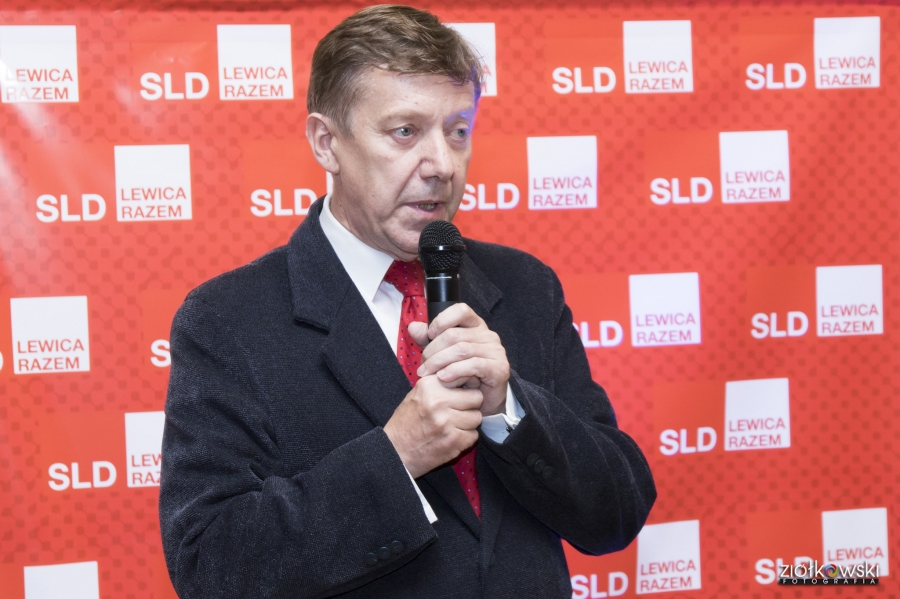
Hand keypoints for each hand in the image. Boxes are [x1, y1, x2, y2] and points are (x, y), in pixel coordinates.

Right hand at [383, 375, 482, 478]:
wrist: (395, 451)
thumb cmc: (407, 421)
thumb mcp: (417, 394)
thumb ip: (440, 383)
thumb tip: (466, 373)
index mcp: (430, 386)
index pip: (464, 377)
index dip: (465, 386)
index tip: (461, 394)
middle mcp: (438, 401)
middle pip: (476, 397)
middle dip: (470, 405)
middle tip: (458, 412)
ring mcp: (446, 422)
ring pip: (477, 417)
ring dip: (468, 423)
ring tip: (452, 426)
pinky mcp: (453, 441)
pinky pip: (473, 435)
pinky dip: (465, 438)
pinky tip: (451, 438)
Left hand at [408, 303, 509, 417]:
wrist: (481, 401)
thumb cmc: (462, 376)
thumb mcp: (442, 354)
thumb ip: (429, 340)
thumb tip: (413, 327)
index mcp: (476, 326)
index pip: (461, 310)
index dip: (441, 320)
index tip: (429, 335)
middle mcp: (488, 335)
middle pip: (455, 334)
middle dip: (433, 350)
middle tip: (423, 366)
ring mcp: (496, 351)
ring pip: (461, 349)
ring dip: (439, 362)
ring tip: (428, 373)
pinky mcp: (499, 368)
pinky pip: (473, 365)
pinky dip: (454, 371)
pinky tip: (443, 378)